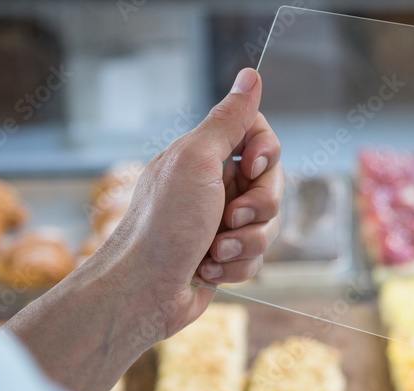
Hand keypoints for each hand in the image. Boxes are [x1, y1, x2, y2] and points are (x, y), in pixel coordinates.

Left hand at [96, 68, 283, 338]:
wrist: (142, 293)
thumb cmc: (164, 226)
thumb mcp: (197, 161)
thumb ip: (229, 119)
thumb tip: (251, 73)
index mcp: (202, 157)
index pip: (258, 136)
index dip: (265, 152)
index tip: (251, 166)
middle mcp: (211, 187)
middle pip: (271, 185)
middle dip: (258, 208)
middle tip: (229, 218)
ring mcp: (217, 224)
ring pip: (267, 226)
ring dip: (245, 243)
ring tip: (212, 252)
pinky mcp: (222, 259)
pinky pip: (255, 257)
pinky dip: (236, 267)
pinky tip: (207, 272)